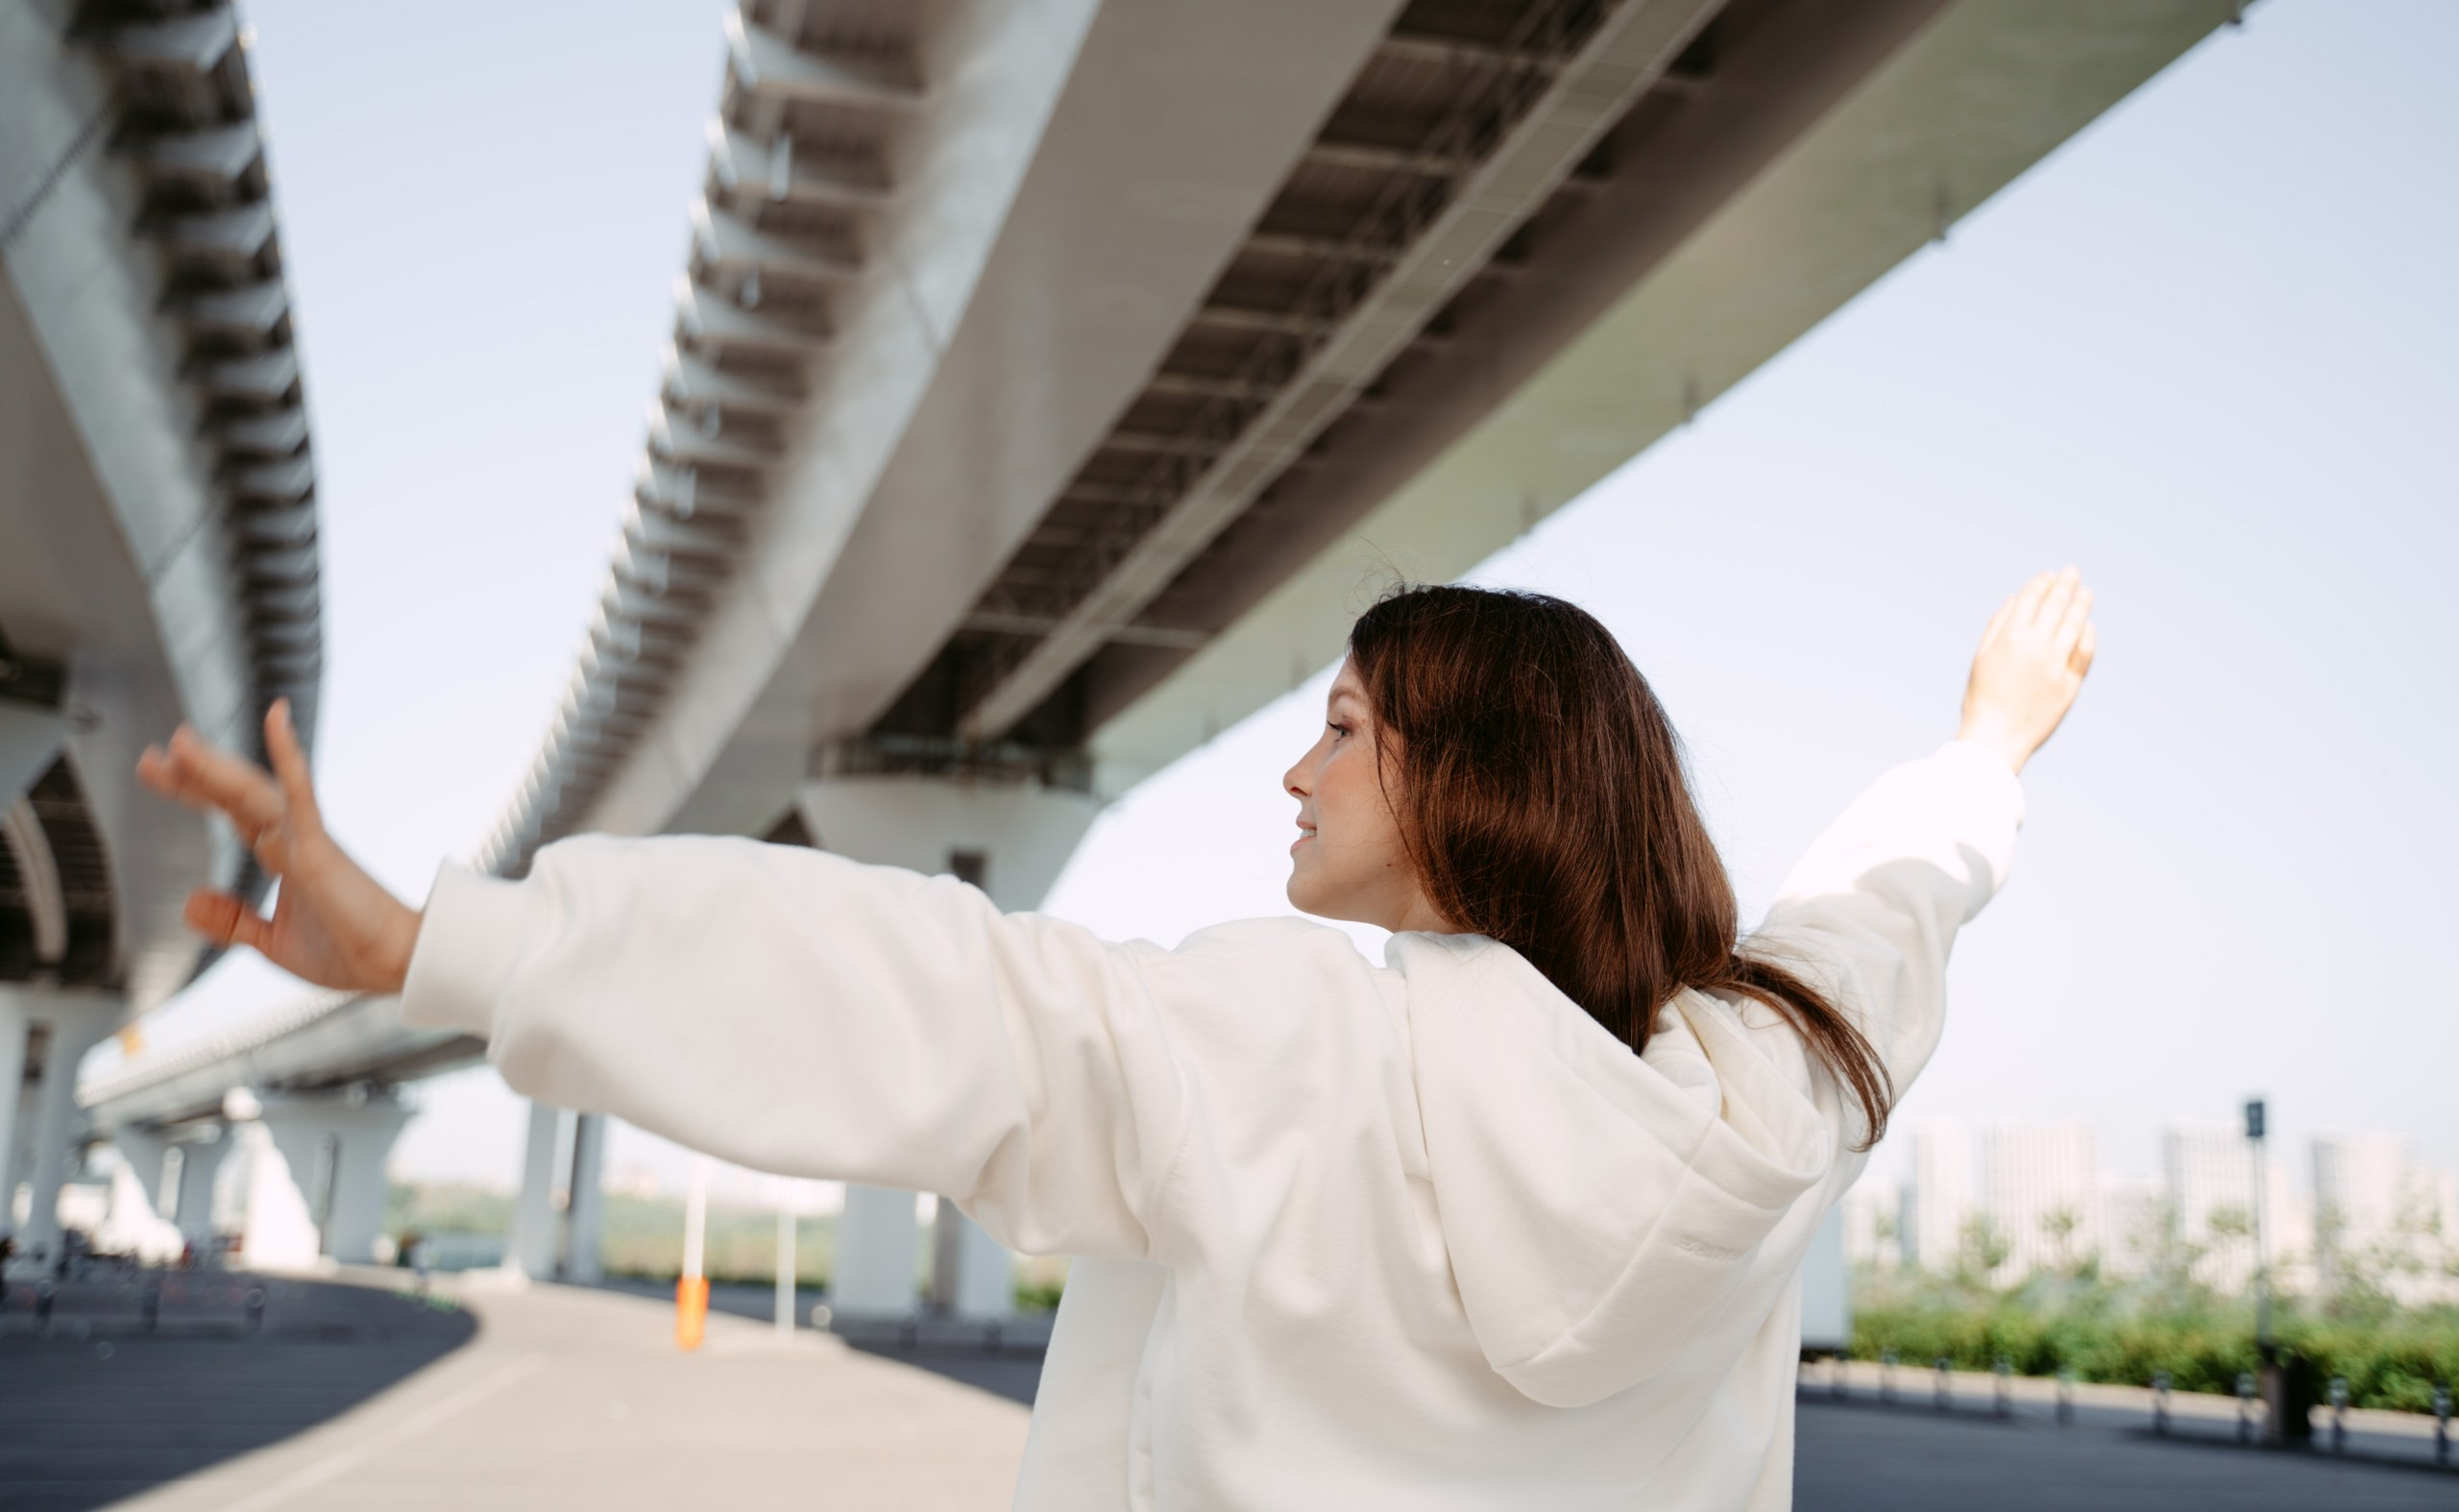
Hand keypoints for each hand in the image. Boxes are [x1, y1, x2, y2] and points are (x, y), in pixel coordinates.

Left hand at [136, 700, 420, 992]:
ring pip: (253, 792)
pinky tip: (277, 719)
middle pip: (233, 795)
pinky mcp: (320, 848)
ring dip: (216, 766)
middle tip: (151, 755)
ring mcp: (306, 839)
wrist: (393, 966)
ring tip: (179, 742)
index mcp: (283, 856)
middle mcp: (292, 839)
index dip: (191, 790)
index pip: (230, 812)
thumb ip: (233, 921)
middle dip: (191, 774)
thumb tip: (190, 901)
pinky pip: (300, 796)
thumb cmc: (348, 951)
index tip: (155, 770)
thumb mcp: (272, 942)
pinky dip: (288, 756)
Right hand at [1958, 567, 2096, 774]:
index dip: (2041, 584)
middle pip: (2056, 606)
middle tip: (2073, 572)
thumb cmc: (1982, 698)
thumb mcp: (1981, 658)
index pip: (2031, 599)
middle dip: (2065, 585)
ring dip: (2081, 604)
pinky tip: (2087, 626)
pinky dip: (2087, 635)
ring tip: (2085, 592)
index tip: (2049, 576)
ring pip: (2074, 625)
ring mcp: (2055, 665)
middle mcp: (2035, 647)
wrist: (1996, 738)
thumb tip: (2015, 599)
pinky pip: (2084, 652)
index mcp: (2009, 639)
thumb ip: (1997, 626)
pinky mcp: (2070, 684)